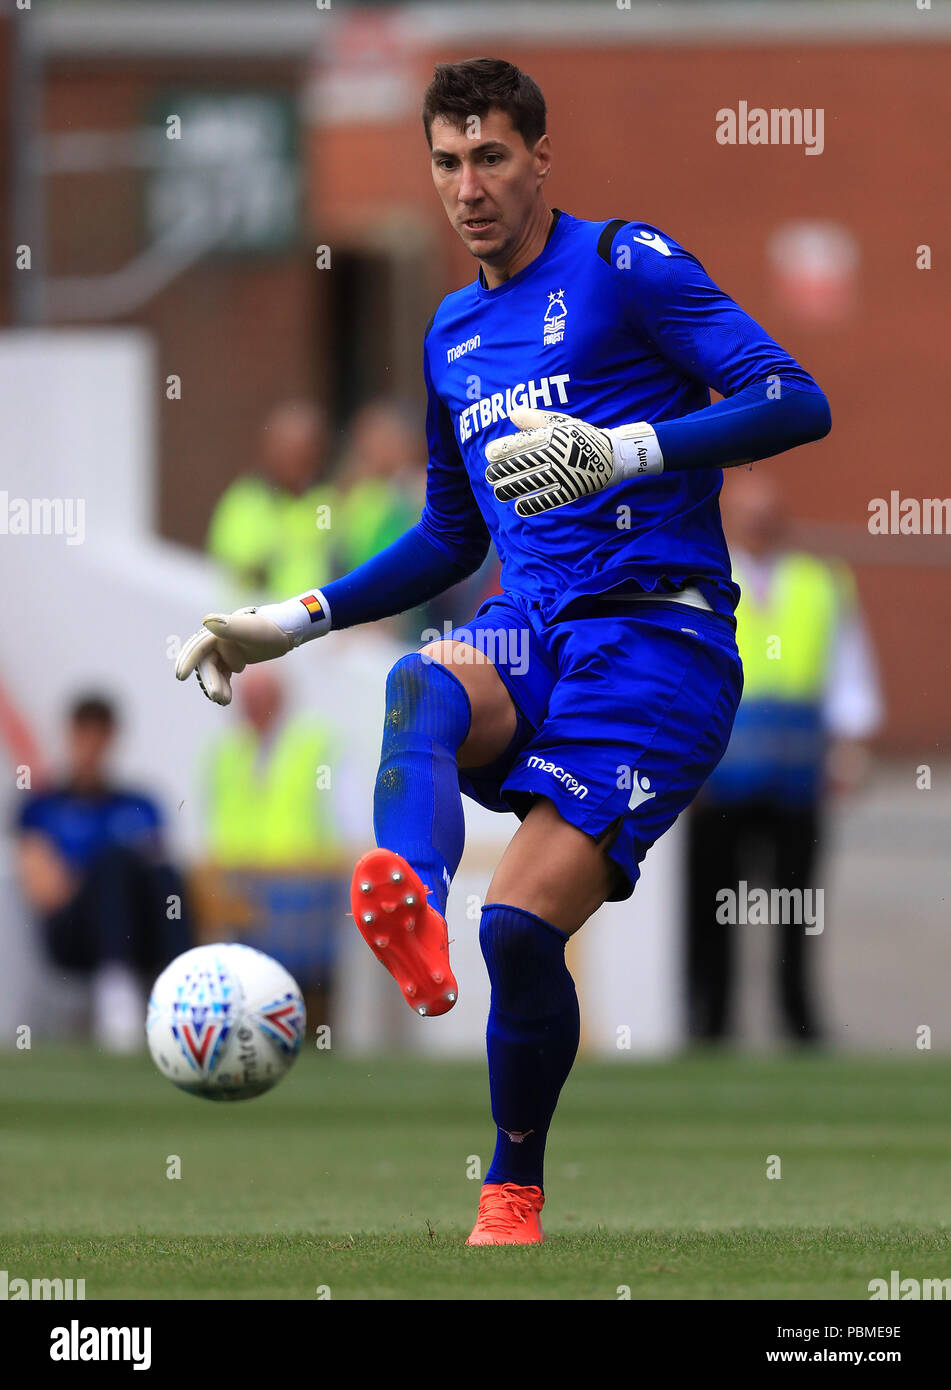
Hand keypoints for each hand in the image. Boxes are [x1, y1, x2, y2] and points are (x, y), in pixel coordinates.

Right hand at [175, 606, 295, 706]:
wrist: (287, 631)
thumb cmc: (271, 629)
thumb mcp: (252, 630)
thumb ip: (230, 626)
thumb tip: (206, 620)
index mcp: (219, 630)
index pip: (198, 647)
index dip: (188, 660)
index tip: (180, 676)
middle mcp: (218, 639)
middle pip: (206, 663)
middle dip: (210, 681)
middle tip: (217, 697)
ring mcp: (224, 650)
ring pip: (213, 672)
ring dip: (216, 686)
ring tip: (225, 701)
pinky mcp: (232, 659)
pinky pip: (221, 675)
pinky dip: (222, 686)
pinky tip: (227, 699)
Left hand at [484, 408, 660, 515]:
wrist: (614, 454)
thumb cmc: (582, 437)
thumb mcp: (562, 423)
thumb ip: (536, 419)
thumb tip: (512, 414)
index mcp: (553, 435)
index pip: (524, 441)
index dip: (505, 449)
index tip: (489, 455)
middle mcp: (557, 453)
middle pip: (524, 463)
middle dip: (504, 471)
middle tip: (489, 476)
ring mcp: (565, 472)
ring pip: (533, 482)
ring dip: (513, 489)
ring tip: (499, 493)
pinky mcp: (573, 488)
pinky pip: (551, 498)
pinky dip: (534, 504)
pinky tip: (520, 508)